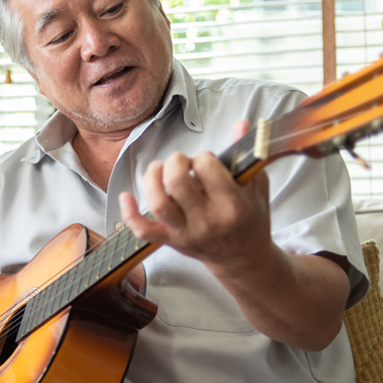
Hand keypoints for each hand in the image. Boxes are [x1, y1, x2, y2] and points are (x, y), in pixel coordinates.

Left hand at [119, 119, 274, 272]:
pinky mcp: (172, 241)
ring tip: (158, 168)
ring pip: (158, 203)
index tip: (206, 160)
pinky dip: (129, 214)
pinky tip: (125, 196)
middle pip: (177, 182)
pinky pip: (143, 230)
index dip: (203, 157)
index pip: (207, 168)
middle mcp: (208, 221)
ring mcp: (187, 233)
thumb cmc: (251, 219)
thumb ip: (247, 154)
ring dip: (152, 179)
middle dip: (175, 162)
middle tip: (181, 161)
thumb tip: (242, 123)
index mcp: (233, 206)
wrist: (243, 259)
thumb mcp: (257, 186)